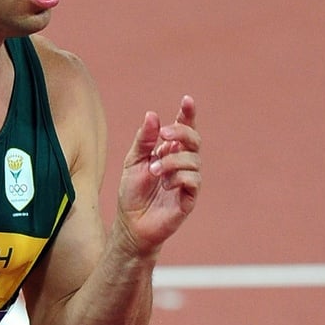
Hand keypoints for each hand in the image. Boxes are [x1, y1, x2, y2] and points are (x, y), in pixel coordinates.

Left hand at [116, 95, 200, 253]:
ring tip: (154, 171)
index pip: (184, 129)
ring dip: (172, 161)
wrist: (131, 224)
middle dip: (181, 132)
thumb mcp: (133, 162)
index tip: (187, 100)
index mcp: (170, 152)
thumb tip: (152, 115)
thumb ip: (143, 140)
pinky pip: (194, 180)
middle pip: (194, 139)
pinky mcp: (189, 198)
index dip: (188, 114)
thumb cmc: (132, 193)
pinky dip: (179, 177)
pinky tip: (166, 185)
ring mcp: (188, 180)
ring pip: (193, 159)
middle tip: (164, 135)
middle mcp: (182, 163)